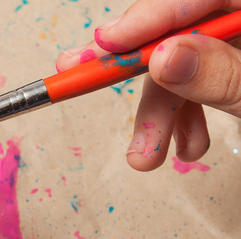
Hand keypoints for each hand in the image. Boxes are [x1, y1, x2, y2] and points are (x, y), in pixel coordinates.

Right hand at [56, 0, 240, 170]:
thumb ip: (220, 73)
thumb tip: (162, 58)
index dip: (143, 19)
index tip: (105, 44)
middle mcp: (239, 19)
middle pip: (174, 33)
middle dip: (132, 72)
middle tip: (79, 79)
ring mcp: (236, 46)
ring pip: (180, 67)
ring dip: (158, 114)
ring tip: (144, 155)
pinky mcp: (231, 68)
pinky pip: (197, 84)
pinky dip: (184, 117)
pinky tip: (185, 146)